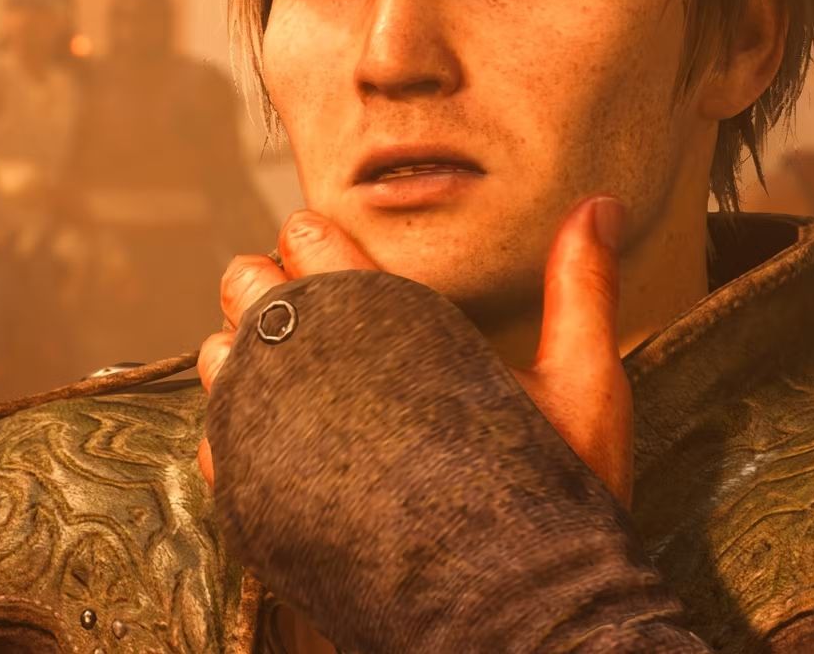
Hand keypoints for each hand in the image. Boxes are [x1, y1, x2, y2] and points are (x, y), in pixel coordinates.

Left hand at [198, 196, 632, 502]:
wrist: (521, 624)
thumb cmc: (558, 500)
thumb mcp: (586, 385)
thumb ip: (581, 287)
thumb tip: (601, 201)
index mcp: (390, 328)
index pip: (313, 242)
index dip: (316, 235)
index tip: (332, 245)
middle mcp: (316, 377)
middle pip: (249, 287)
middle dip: (269, 282)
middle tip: (308, 302)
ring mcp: (277, 446)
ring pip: (216, 359)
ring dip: (243, 349)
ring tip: (287, 365)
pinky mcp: (259, 507)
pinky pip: (211, 441)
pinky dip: (231, 425)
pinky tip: (271, 434)